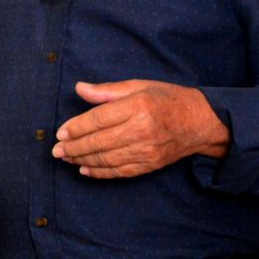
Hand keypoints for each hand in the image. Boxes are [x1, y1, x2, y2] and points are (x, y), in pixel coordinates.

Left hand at [52, 80, 230, 178]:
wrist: (201, 122)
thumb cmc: (167, 99)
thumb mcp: (138, 86)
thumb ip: (107, 90)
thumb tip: (79, 88)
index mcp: (138, 106)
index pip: (98, 119)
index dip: (76, 127)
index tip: (60, 132)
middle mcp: (141, 130)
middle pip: (99, 142)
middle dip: (74, 147)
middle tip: (56, 150)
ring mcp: (147, 151)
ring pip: (107, 159)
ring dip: (82, 160)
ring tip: (67, 158)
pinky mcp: (150, 164)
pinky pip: (120, 172)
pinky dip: (100, 173)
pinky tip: (85, 170)